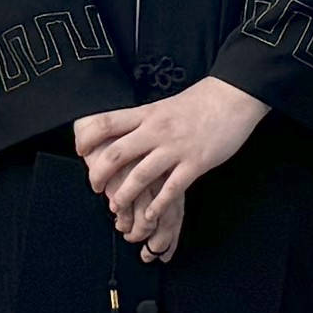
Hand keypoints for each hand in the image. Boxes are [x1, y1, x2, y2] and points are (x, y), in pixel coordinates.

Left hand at [73, 79, 268, 265]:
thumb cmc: (200, 101)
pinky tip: (148, 215)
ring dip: (125, 194)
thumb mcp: (164, 105)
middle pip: (117, 153)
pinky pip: (172, 189)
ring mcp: (176, 148)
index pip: (106, 123)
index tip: (79, 150)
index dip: (87, 138)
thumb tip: (122, 131)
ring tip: (116, 207)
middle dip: (99, 174)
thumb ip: (144, 120)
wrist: (234, 97)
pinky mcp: (196, 163)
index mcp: (147, 114)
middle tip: (94, 187)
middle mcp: (157, 130)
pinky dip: (157, 205)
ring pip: (141, 175)